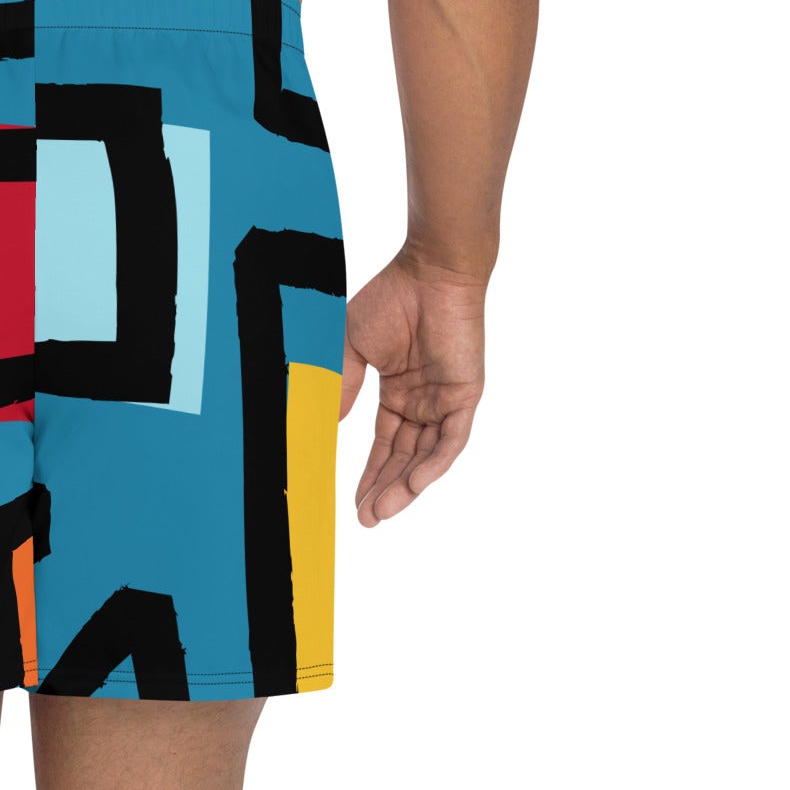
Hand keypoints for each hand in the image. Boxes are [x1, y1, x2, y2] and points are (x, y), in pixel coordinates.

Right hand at [339, 255, 487, 524]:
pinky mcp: (464, 395)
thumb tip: (324, 426)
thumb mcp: (351, 349)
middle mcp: (424, 402)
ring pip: (426, 457)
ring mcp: (445, 400)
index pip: (385, 445)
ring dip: (404, 486)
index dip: (369, 474)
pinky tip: (413, 486)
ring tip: (381, 512)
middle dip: (384, 490)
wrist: (430, 270)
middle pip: (403, 458)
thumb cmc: (392, 299)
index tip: (352, 502)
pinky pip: (451, 440)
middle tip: (365, 520)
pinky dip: (433, 465)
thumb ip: (341, 386)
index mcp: (400, 393)